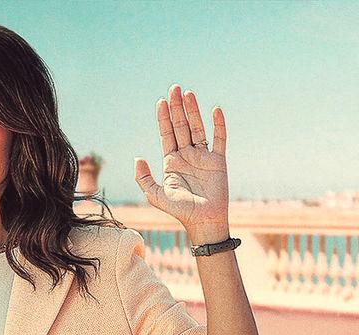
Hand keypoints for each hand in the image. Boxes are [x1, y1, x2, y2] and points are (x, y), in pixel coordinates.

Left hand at [134, 85, 229, 241]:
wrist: (204, 221)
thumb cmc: (179, 210)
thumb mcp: (155, 195)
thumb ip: (144, 178)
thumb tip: (138, 158)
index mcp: (171, 161)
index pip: (166, 134)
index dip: (163, 118)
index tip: (161, 102)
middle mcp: (186, 155)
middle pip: (181, 126)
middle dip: (177, 108)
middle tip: (174, 88)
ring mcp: (203, 157)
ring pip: (198, 128)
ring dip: (193, 111)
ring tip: (188, 94)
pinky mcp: (219, 161)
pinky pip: (219, 139)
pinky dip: (219, 125)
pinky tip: (215, 110)